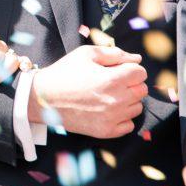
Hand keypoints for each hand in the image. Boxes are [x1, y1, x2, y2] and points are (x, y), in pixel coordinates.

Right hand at [29, 45, 146, 138]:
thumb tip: (137, 59)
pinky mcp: (106, 132)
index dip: (130, 69)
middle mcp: (116, 100)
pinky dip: (122, 118)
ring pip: (137, 107)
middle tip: (112, 82)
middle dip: (130, 84)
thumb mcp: (86, 54)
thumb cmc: (64, 72)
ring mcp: (112, 118)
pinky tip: (107, 110)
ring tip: (108, 96)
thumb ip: (114, 53)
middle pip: (142, 90)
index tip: (118, 70)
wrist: (43, 98)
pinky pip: (129, 125)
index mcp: (112, 79)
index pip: (140, 73)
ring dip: (127, 101)